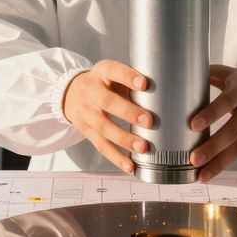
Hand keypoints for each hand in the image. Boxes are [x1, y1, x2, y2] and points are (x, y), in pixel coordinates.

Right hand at [62, 59, 152, 174]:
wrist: (71, 93)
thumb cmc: (103, 83)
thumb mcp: (114, 74)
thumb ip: (133, 82)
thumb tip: (165, 94)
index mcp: (101, 72)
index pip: (114, 71)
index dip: (128, 77)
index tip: (144, 84)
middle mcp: (90, 91)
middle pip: (107, 102)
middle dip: (128, 112)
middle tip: (149, 121)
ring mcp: (86, 112)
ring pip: (104, 127)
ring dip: (124, 139)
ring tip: (143, 147)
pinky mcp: (86, 131)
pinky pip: (101, 146)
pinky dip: (116, 158)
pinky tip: (130, 166)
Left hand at [188, 65, 236, 182]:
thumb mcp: (229, 73)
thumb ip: (208, 74)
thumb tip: (178, 78)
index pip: (228, 101)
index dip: (212, 113)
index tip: (193, 125)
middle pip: (234, 130)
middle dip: (213, 146)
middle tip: (193, 158)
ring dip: (218, 163)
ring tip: (200, 173)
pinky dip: (222, 165)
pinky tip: (207, 174)